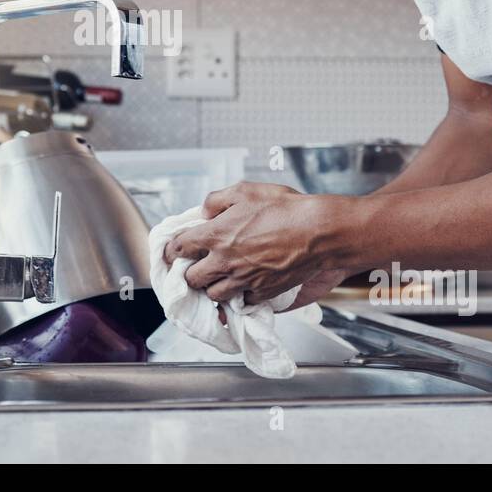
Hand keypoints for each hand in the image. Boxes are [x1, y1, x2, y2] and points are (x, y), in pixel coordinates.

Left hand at [163, 181, 347, 305]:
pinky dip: (241, 295)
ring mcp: (244, 280)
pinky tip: (245, 284)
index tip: (172, 253)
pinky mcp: (263, 292)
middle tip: (197, 267)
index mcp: (216, 235)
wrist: (319, 232)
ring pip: (214, 295)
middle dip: (191, 273)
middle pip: (192, 279)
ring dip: (213, 287)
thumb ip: (217, 200)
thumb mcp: (246, 190)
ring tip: (219, 278)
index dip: (171, 251)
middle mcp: (225, 261)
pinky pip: (243, 301)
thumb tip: (205, 212)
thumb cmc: (286, 208)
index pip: (179, 248)